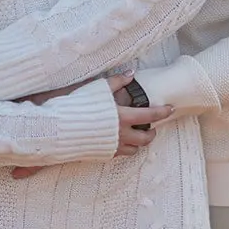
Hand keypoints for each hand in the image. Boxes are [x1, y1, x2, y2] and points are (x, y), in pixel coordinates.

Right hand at [10, 77, 171, 178]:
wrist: (58, 129)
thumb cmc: (77, 106)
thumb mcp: (97, 89)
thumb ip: (117, 82)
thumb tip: (131, 74)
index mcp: (122, 117)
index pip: (150, 116)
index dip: (162, 112)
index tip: (170, 109)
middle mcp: (120, 134)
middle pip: (145, 138)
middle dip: (151, 133)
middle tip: (151, 128)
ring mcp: (112, 147)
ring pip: (134, 149)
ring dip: (139, 142)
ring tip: (137, 135)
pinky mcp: (102, 154)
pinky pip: (120, 154)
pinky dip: (125, 148)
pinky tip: (120, 140)